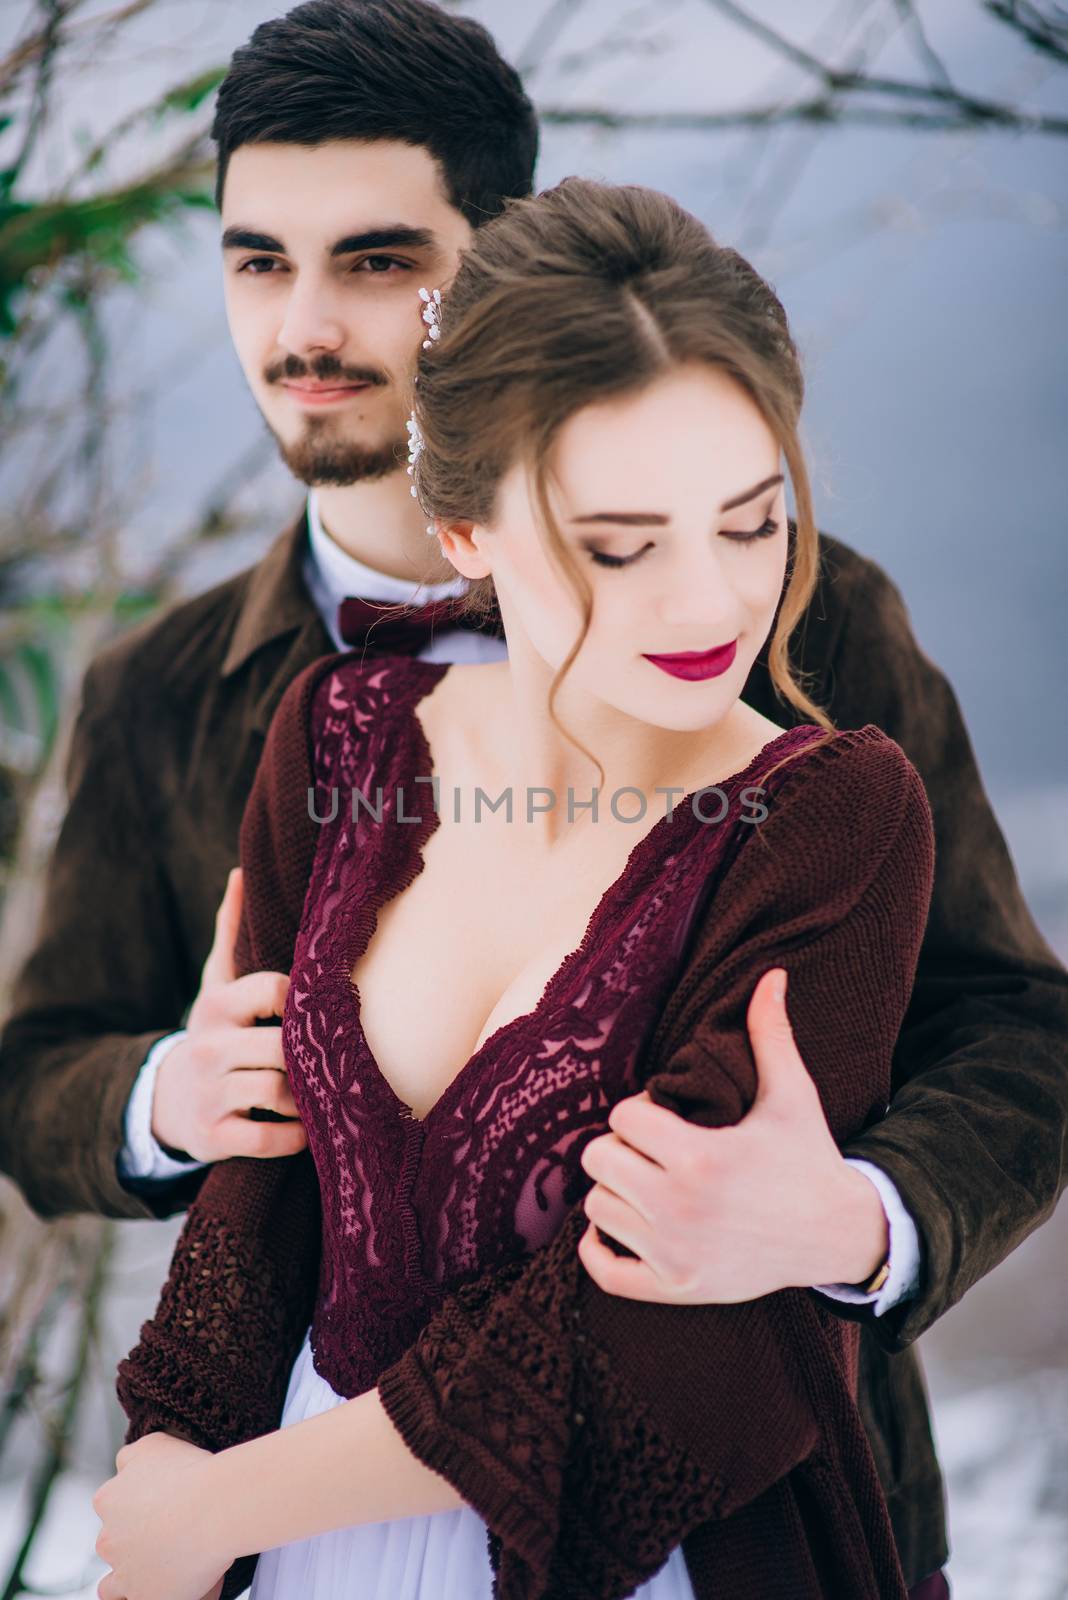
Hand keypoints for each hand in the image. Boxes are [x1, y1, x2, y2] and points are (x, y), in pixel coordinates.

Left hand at [92, 1432, 231, 1599]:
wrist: (214, 1509)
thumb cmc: (190, 1473)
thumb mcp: (154, 1445)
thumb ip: (130, 1457)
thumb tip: (124, 1466)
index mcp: (108, 1500)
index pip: (111, 1506)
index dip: (137, 1507)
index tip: (163, 1505)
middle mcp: (108, 1540)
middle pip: (112, 1544)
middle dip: (133, 1542)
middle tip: (169, 1535)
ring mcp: (124, 1573)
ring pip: (112, 1586)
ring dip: (129, 1579)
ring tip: (160, 1571)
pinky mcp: (145, 1598)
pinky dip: (151, 1595)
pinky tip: (172, 1586)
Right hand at [151, 867, 307, 1161]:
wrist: (164, 1100)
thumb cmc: (212, 1033)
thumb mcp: (215, 983)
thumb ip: (230, 931)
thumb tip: (241, 872)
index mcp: (217, 1005)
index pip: (273, 989)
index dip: (304, 999)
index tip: (322, 1009)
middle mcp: (209, 1047)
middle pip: (281, 1047)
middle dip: (311, 1056)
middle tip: (338, 1057)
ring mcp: (210, 1094)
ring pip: (277, 1093)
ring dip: (308, 1098)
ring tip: (324, 1092)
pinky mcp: (212, 1136)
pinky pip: (267, 1140)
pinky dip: (295, 1138)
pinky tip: (305, 1128)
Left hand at [576, 967, 888, 1303]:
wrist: (840, 1234)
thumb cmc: (808, 1158)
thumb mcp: (791, 1094)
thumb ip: (770, 1034)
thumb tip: (772, 975)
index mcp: (702, 1157)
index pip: (623, 1117)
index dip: (639, 1108)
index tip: (663, 1114)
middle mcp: (681, 1209)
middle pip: (598, 1162)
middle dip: (619, 1147)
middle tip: (648, 1147)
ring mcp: (676, 1254)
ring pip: (596, 1210)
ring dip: (614, 1191)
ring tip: (645, 1181)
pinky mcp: (676, 1287)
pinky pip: (606, 1273)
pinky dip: (599, 1249)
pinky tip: (618, 1225)